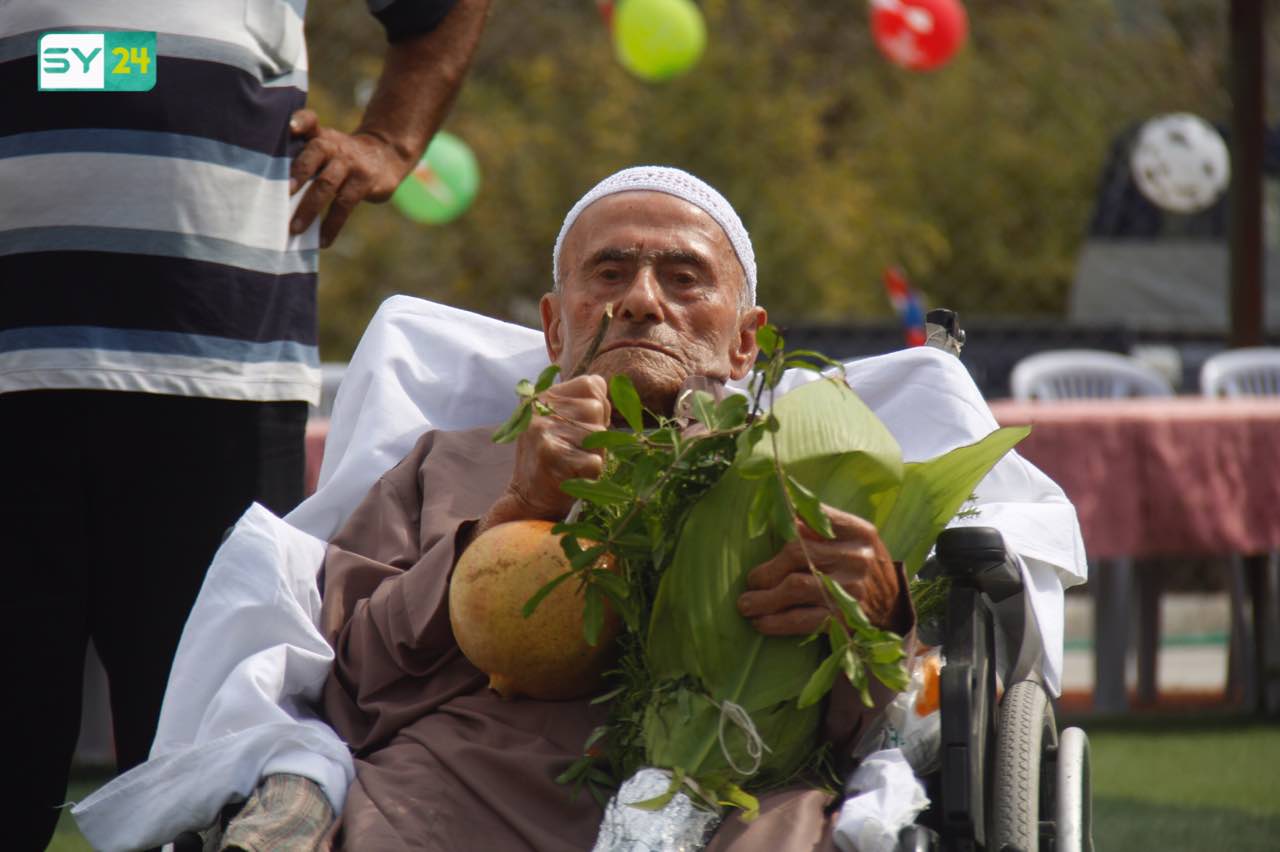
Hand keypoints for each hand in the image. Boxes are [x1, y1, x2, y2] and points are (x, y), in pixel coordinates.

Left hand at [288, 109, 411, 246]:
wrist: (386, 154)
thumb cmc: (342, 155)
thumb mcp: (327, 144)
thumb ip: (301, 154)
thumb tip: (271, 188)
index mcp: (321, 136)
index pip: (309, 121)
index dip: (301, 122)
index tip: (291, 127)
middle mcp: (335, 146)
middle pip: (315, 153)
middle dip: (298, 173)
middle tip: (282, 193)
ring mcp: (351, 164)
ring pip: (327, 184)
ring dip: (309, 207)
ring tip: (294, 229)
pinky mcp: (364, 183)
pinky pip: (345, 205)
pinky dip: (332, 225)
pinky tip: (322, 241)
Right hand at [483, 375, 610, 527]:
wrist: (528, 500)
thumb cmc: (557, 459)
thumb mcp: (563, 423)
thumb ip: (585, 403)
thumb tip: (619, 389)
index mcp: (544, 396)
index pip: (592, 384)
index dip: (598, 407)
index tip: (582, 427)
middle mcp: (540, 407)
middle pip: (597, 408)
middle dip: (597, 433)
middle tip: (576, 451)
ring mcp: (543, 429)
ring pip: (599, 433)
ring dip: (595, 453)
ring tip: (574, 462)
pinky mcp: (549, 454)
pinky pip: (595, 461)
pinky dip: (591, 473)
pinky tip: (572, 476)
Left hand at [736, 505, 899, 635]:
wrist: (893, 608)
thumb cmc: (861, 567)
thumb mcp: (853, 540)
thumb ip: (822, 526)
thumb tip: (782, 510)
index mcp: (859, 532)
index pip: (816, 517)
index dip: (786, 521)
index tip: (767, 528)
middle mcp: (857, 558)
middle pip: (797, 553)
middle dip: (767, 569)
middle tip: (752, 581)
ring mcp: (851, 590)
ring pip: (794, 587)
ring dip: (763, 598)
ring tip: (746, 604)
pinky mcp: (843, 619)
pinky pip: (800, 619)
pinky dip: (775, 622)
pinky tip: (761, 622)